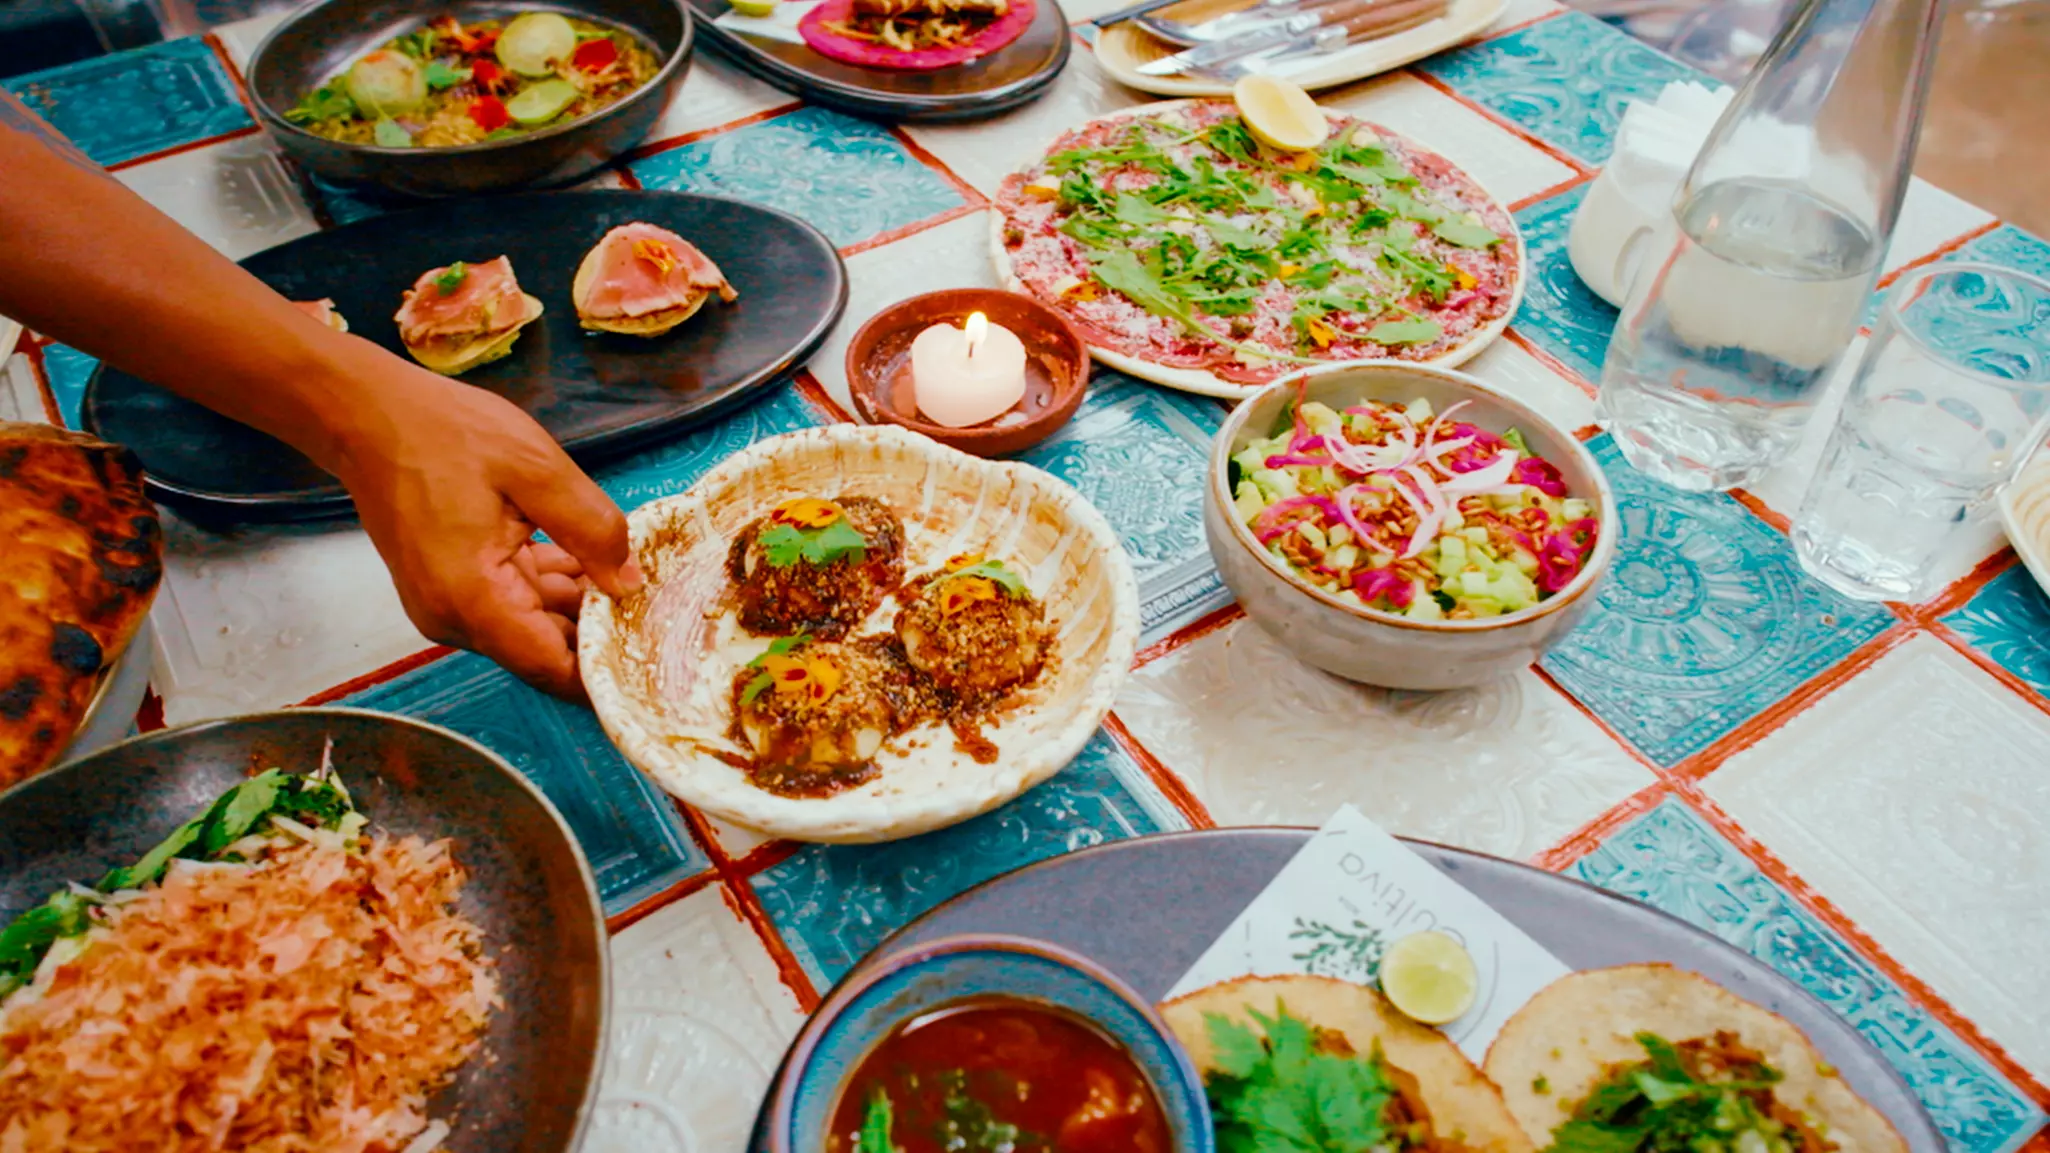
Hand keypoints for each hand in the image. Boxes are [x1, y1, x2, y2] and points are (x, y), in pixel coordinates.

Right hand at [323, 345, 642, 698]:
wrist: (367, 414)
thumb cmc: (446, 431)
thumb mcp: (536, 468)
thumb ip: (591, 529)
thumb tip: (629, 584)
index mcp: (473, 598)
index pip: (552, 668)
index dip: (605, 669)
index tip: (656, 655)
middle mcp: (455, 619)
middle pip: (544, 649)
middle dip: (599, 630)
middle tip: (661, 605)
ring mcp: (447, 607)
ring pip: (531, 626)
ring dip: (577, 603)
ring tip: (632, 570)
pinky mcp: (447, 589)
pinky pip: (510, 602)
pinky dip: (547, 585)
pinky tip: (585, 556)